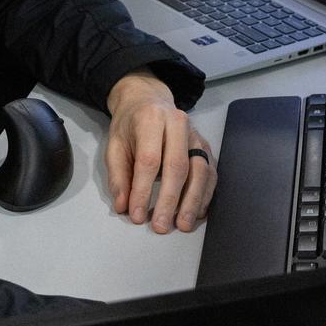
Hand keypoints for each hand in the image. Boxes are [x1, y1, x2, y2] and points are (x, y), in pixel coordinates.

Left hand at [104, 73, 214, 232]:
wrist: (148, 100)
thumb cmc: (130, 125)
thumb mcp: (114, 145)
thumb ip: (117, 176)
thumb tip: (123, 206)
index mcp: (151, 119)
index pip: (149, 160)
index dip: (143, 190)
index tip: (137, 215)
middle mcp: (178, 124)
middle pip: (178, 166)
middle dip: (170, 200)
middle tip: (161, 226)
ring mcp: (195, 134)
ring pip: (200, 170)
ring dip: (193, 201)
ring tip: (183, 224)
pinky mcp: (205, 146)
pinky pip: (211, 172)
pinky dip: (206, 195)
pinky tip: (198, 212)